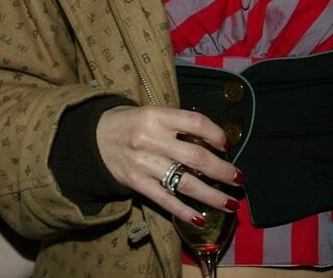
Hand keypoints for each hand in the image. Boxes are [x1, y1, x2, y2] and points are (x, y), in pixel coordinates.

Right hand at [95, 105, 243, 223]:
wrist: (93, 138)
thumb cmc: (130, 123)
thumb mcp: (152, 113)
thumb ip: (178, 124)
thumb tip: (213, 141)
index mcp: (157, 116)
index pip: (195, 122)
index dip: (216, 134)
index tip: (226, 144)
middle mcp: (151, 139)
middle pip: (196, 157)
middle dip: (223, 170)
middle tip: (239, 178)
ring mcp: (143, 163)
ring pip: (185, 183)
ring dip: (211, 195)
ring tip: (229, 202)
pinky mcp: (136, 183)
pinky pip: (164, 199)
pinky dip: (182, 210)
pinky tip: (199, 218)